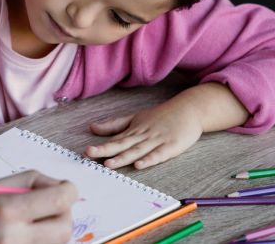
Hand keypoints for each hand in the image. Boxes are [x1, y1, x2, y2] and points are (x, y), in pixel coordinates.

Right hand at [0, 170, 76, 243]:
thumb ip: (28, 182)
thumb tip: (58, 186)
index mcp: (5, 210)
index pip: (59, 201)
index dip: (69, 191)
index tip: (66, 188)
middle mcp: (12, 238)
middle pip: (64, 228)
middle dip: (65, 213)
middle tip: (52, 206)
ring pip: (56, 243)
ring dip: (54, 229)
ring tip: (35, 220)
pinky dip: (40, 241)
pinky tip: (25, 233)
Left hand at [85, 99, 202, 169]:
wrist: (189, 109)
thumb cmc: (161, 116)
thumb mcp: (136, 118)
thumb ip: (115, 125)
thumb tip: (92, 128)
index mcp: (134, 130)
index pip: (115, 140)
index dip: (101, 146)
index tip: (86, 151)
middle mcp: (143, 135)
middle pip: (122, 145)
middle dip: (105, 150)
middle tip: (89, 153)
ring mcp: (157, 141)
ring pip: (137, 151)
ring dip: (123, 157)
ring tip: (109, 164)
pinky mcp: (171, 146)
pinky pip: (158, 154)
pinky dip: (149, 160)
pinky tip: (139, 165)